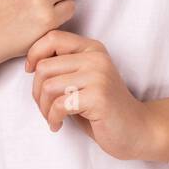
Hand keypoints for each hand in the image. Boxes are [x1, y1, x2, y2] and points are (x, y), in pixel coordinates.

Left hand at [25, 31, 157, 160]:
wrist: (137, 130)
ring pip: (48, 86)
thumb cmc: (102, 108)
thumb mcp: (82, 80)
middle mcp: (95, 57)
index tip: (31, 73)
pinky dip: (53, 118)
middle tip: (45, 108)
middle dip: (37, 92)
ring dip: (44, 108)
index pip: (52, 38)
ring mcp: (98, 76)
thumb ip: (63, 67)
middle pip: (44, 66)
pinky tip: (59, 125)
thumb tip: (30, 64)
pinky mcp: (98, 97)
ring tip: (52, 118)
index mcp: (91, 48)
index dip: (33, 54)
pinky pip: (59, 104)